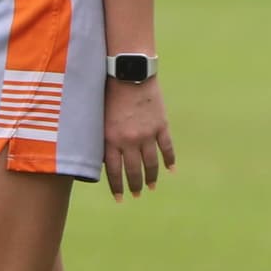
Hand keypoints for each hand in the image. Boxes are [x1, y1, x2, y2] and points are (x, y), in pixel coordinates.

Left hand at [100, 78, 173, 196]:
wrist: (129, 72)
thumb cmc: (109, 92)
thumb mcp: (99, 117)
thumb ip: (102, 138)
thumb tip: (104, 159)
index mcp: (111, 139)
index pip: (114, 172)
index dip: (117, 187)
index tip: (119, 198)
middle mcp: (129, 141)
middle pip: (133, 171)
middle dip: (134, 185)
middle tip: (136, 194)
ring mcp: (147, 134)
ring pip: (151, 163)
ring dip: (151, 177)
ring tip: (151, 187)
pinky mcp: (161, 125)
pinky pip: (167, 148)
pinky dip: (169, 160)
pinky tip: (171, 170)